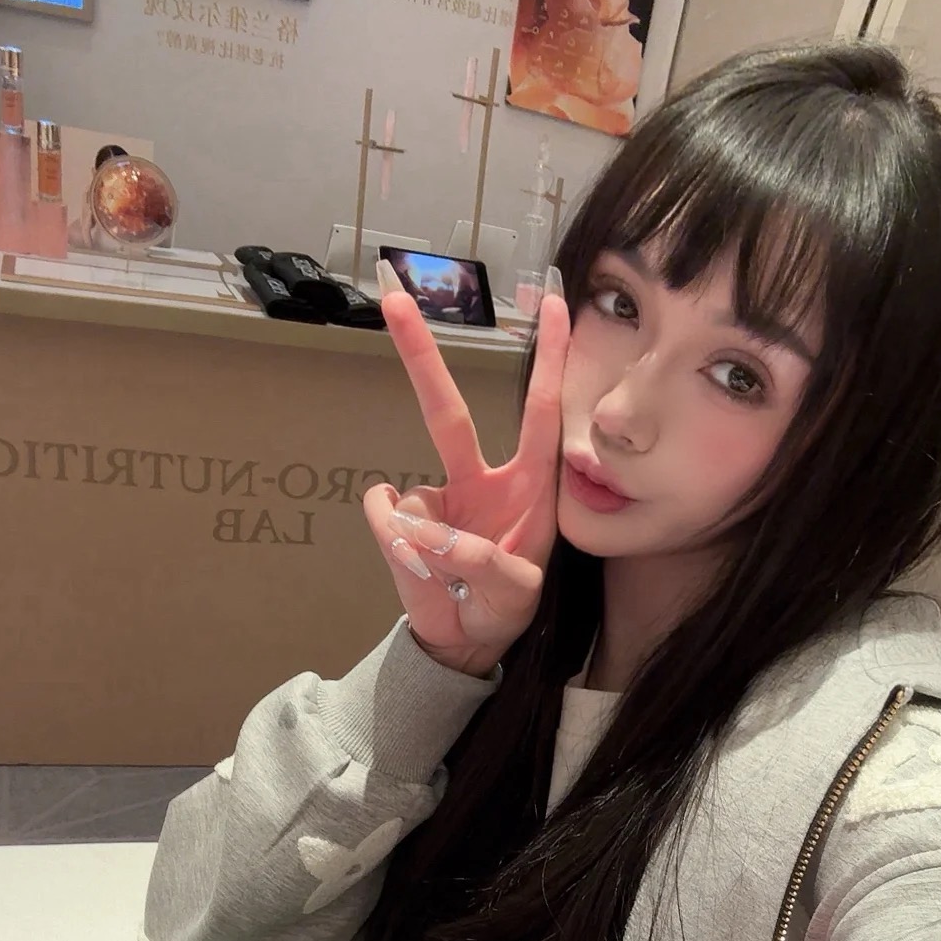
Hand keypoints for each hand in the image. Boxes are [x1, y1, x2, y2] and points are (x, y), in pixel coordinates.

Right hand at [362, 268, 568, 677]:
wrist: (466, 642)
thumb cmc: (504, 610)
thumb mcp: (514, 595)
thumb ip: (480, 559)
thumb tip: (418, 520)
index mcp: (527, 488)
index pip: (540, 413)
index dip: (550, 360)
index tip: (553, 301)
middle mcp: (480, 482)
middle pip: (446, 413)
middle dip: (420, 356)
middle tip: (393, 298)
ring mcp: (436, 501)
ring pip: (412, 506)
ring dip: (428, 552)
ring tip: (453, 586)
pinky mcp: (399, 522)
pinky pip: (387, 525)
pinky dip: (400, 552)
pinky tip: (422, 572)